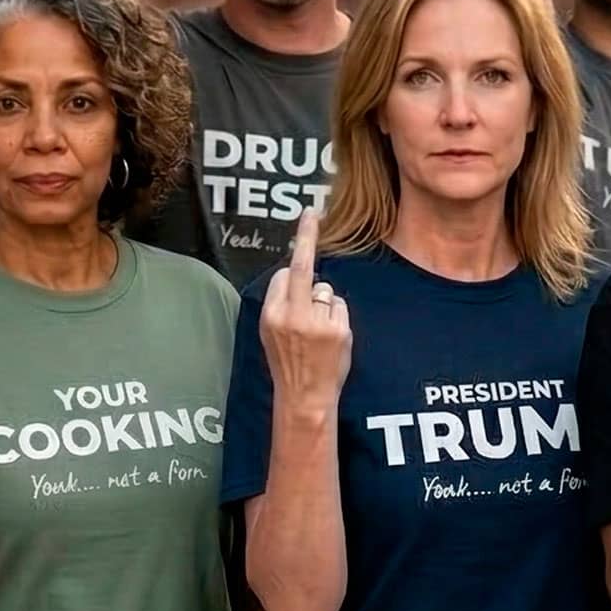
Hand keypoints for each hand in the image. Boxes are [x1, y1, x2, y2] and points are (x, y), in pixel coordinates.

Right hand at [259, 211, 352, 417]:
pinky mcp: (337, 329)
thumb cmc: (290, 364)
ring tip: (318, 334)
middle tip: (310, 213)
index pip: (283, 275)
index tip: (300, 228)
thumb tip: (295, 276)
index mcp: (270, 315)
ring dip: (325, 305)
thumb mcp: (272, 334)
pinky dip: (338, 318)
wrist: (305, 397)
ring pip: (326, 291)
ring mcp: (316, 321)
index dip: (292, 267)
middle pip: (300, 267)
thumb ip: (282, 305)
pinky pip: (340, 307)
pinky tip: (331, 338)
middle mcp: (291, 315)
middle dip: (306, 237)